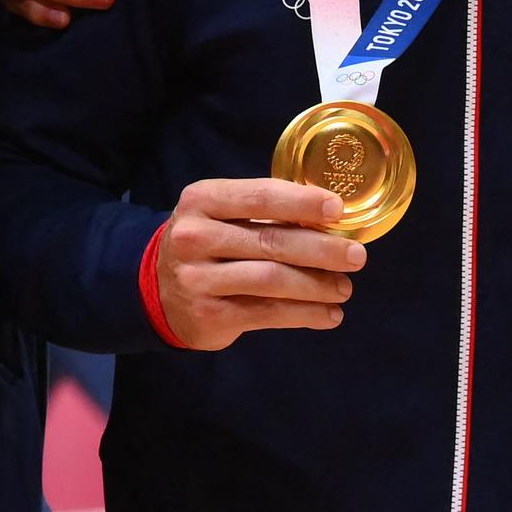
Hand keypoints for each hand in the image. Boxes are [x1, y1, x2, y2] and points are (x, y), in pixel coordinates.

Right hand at [154, 178, 363, 349]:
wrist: (155, 289)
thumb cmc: (206, 242)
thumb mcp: (221, 214)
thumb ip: (264, 212)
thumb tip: (331, 220)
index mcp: (203, 200)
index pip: (260, 196)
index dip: (302, 203)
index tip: (338, 210)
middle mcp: (195, 237)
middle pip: (271, 241)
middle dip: (322, 249)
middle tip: (356, 256)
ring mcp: (198, 279)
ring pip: (272, 280)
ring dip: (317, 286)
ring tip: (345, 288)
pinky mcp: (209, 315)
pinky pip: (267, 313)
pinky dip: (304, 314)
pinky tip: (328, 314)